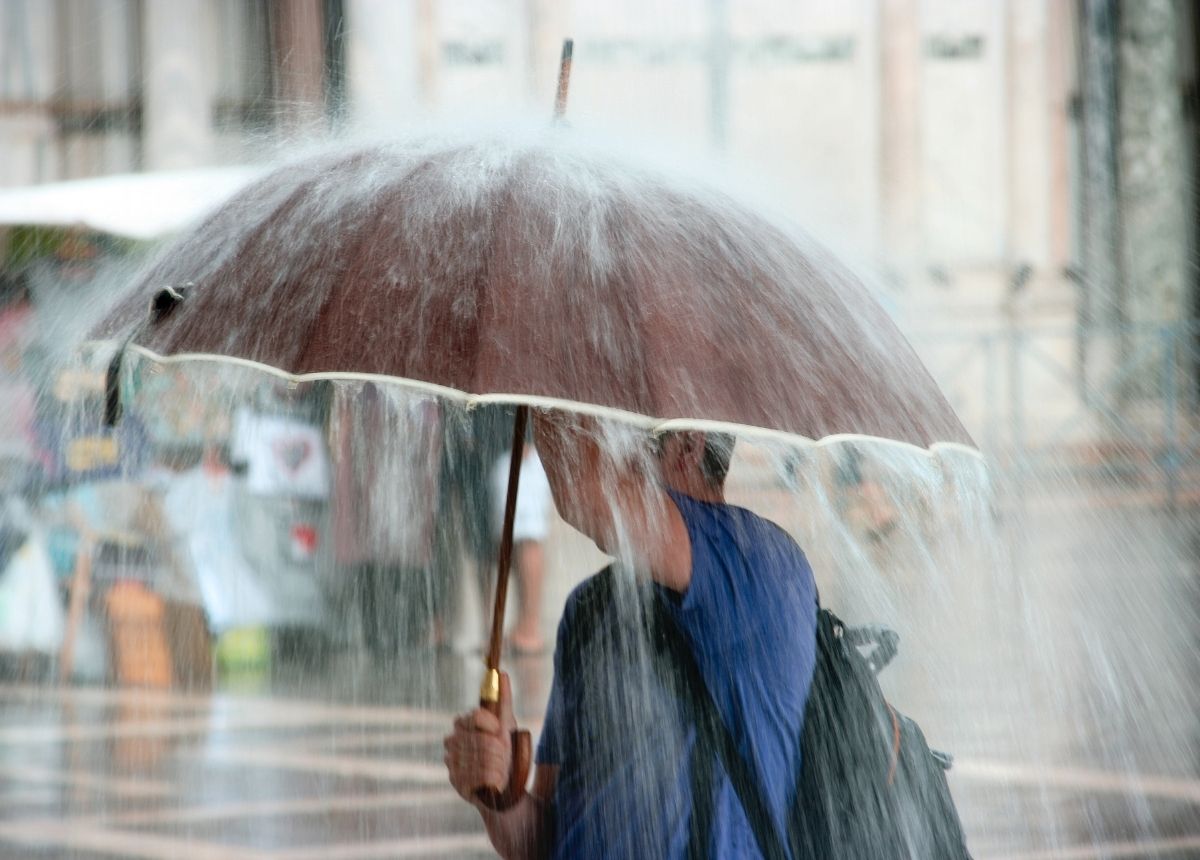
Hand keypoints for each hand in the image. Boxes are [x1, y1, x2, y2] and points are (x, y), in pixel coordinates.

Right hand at [444, 671, 516, 806]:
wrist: (505, 784)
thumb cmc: (505, 750)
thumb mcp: (507, 725)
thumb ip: (503, 699)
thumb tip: (503, 674)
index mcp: (463, 724)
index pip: (474, 716)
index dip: (491, 725)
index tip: (500, 732)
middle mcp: (453, 741)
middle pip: (479, 740)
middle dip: (498, 750)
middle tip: (504, 756)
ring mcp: (451, 762)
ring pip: (480, 761)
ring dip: (498, 767)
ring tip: (501, 771)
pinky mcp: (455, 782)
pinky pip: (477, 779)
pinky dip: (491, 781)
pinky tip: (494, 783)